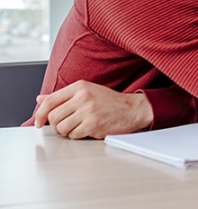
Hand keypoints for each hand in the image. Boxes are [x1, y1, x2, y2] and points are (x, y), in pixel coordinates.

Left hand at [33, 81, 152, 138]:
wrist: (133, 109)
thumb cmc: (110, 102)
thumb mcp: (86, 92)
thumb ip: (62, 96)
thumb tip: (40, 99)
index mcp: (80, 86)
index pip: (49, 101)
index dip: (40, 114)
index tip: (39, 122)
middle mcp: (83, 97)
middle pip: (53, 117)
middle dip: (56, 125)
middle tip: (65, 126)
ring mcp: (88, 111)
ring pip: (61, 128)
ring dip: (67, 132)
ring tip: (78, 127)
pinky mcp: (93, 124)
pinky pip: (74, 135)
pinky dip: (78, 135)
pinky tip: (88, 129)